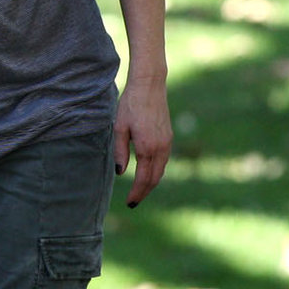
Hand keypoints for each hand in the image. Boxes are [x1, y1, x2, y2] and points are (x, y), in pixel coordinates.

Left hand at [114, 79, 172, 206]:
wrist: (150, 86)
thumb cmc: (130, 104)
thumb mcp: (119, 127)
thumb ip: (120, 151)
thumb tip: (121, 172)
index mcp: (147, 147)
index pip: (143, 178)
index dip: (136, 193)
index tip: (130, 203)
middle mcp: (161, 148)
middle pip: (154, 179)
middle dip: (144, 192)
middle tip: (134, 202)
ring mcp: (167, 142)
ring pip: (161, 171)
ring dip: (151, 183)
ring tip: (140, 191)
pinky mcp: (169, 137)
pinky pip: (164, 161)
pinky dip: (156, 172)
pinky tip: (148, 174)